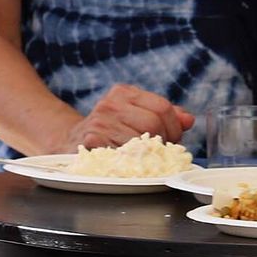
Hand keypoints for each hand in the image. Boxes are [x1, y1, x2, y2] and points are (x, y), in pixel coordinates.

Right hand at [59, 83, 194, 150]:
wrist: (69, 142)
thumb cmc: (109, 131)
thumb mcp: (134, 115)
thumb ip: (163, 116)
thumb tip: (188, 119)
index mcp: (123, 93)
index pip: (163, 107)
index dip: (174, 128)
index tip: (170, 140)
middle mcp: (110, 103)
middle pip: (154, 123)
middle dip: (163, 142)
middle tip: (157, 152)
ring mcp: (99, 121)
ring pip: (142, 141)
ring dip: (147, 156)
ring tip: (141, 158)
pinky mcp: (91, 140)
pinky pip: (125, 154)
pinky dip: (132, 162)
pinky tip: (127, 163)